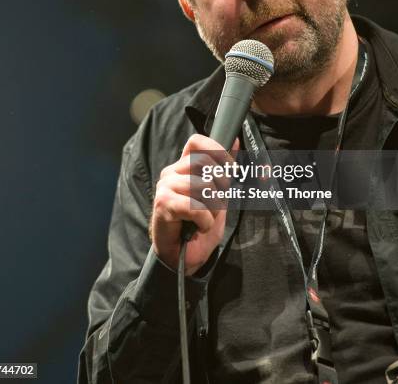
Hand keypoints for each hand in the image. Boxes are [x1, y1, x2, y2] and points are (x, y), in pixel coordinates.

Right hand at [150, 134, 238, 275]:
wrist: (183, 257)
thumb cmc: (199, 225)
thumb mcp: (219, 194)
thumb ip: (224, 168)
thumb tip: (234, 141)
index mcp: (183, 167)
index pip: (197, 141)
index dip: (217, 151)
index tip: (229, 170)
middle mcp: (171, 172)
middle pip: (204, 163)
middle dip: (221, 187)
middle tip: (216, 206)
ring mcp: (165, 187)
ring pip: (203, 186)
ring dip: (213, 209)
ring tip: (206, 220)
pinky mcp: (163, 204)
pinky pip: (194, 206)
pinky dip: (204, 221)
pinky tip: (199, 228)